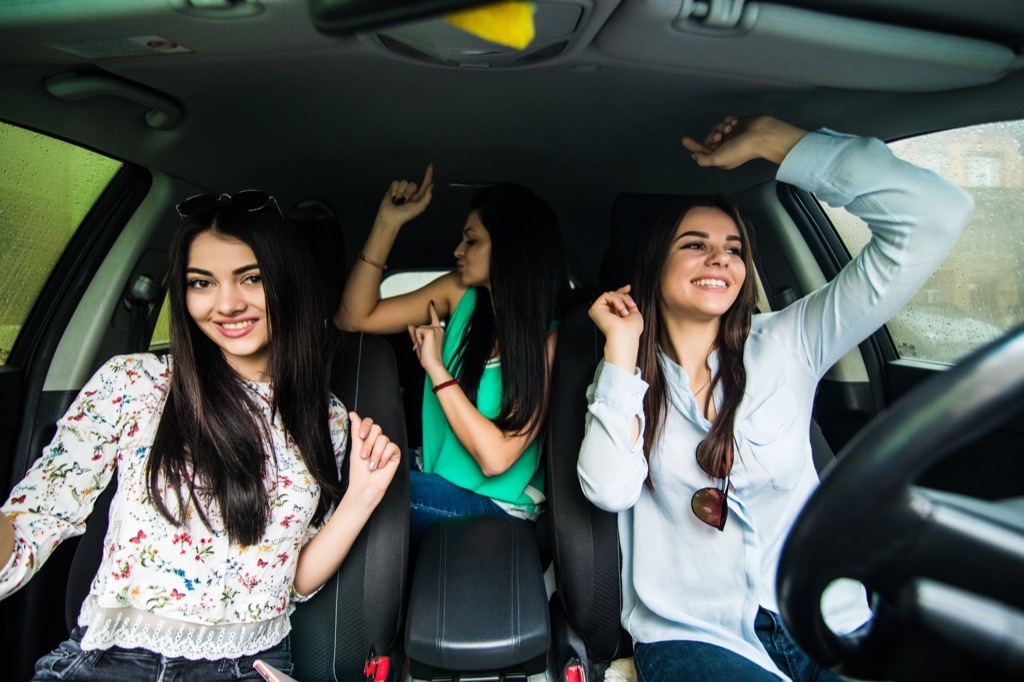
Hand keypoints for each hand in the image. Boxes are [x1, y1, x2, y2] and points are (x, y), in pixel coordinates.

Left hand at [347, 411, 399, 508]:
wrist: (366, 486)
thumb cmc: (358, 471)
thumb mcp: (355, 448)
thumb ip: (356, 431)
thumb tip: (353, 414)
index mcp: (367, 438)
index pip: (369, 423)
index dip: (365, 426)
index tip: (361, 436)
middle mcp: (377, 441)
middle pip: (376, 429)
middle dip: (369, 444)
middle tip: (364, 456)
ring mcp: (386, 447)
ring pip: (383, 439)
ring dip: (375, 454)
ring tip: (372, 465)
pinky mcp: (394, 454)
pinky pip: (392, 447)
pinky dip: (384, 457)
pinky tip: (380, 465)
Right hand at [376, 163, 433, 226]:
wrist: (390, 217)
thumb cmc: (405, 215)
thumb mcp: (420, 207)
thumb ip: (427, 196)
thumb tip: (432, 185)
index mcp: (419, 197)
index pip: (425, 184)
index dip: (428, 175)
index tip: (430, 166)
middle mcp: (411, 193)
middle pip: (412, 184)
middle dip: (408, 192)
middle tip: (405, 201)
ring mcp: (402, 191)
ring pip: (403, 182)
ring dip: (400, 192)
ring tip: (398, 200)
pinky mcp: (393, 189)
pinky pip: (395, 182)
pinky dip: (394, 190)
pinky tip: (393, 197)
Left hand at [407, 300, 445, 374]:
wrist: (434, 364)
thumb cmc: (429, 357)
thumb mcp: (420, 344)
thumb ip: (415, 334)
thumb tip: (410, 325)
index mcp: (439, 331)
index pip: (435, 318)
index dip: (432, 310)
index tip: (431, 302)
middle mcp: (439, 329)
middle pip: (420, 327)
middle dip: (417, 337)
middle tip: (423, 347)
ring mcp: (435, 329)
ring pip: (418, 329)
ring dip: (417, 339)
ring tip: (423, 347)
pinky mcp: (431, 331)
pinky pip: (417, 332)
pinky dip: (418, 340)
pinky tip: (423, 345)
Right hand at [590, 286, 643, 370]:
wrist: (625, 335)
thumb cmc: (631, 330)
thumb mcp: (634, 312)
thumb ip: (628, 302)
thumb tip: (626, 290)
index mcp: (613, 314)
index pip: (615, 299)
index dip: (621, 292)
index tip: (628, 287)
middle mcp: (605, 312)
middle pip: (613, 295)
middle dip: (624, 297)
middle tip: (630, 305)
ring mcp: (599, 310)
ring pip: (611, 294)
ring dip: (622, 300)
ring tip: (624, 312)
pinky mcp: (595, 308)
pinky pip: (606, 295)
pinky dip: (616, 300)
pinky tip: (619, 309)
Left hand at [681, 115, 807, 168]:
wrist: (761, 135)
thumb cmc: (740, 149)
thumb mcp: (718, 159)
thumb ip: (704, 159)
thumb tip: (694, 156)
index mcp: (722, 157)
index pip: (704, 151)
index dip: (694, 146)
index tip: (684, 140)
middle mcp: (726, 146)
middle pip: (710, 137)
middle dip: (713, 135)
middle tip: (720, 136)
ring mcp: (733, 135)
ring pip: (717, 127)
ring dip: (721, 126)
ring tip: (730, 128)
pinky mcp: (738, 124)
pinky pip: (726, 119)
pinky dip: (729, 120)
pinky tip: (736, 122)